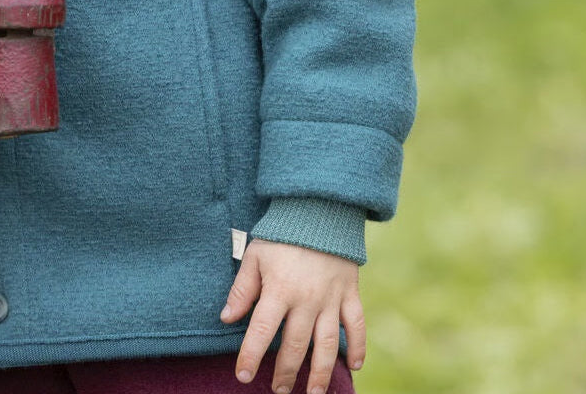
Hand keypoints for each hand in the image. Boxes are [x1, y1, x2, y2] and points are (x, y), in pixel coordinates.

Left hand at [220, 240, 364, 393]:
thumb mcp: (255, 255)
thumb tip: (227, 318)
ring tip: (311, 393)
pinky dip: (359, 347)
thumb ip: (242, 288)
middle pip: (296, 346)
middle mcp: (307, 299)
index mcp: (279, 288)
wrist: (319, 209)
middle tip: (277, 390)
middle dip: (285, 372)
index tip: (243, 375)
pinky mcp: (350, 293)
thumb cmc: (281, 233)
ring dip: (319, 372)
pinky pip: (357, 325)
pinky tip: (353, 366)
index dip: (250, 355)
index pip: (262, 330)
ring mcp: (331, 298)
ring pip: (327, 345)